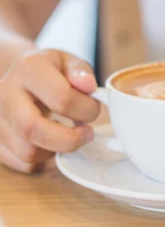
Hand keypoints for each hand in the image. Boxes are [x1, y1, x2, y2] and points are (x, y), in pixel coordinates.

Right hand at [0, 49, 99, 172]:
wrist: (18, 76)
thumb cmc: (50, 71)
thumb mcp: (68, 62)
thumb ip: (80, 71)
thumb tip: (88, 86)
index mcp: (28, 69)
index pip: (62, 98)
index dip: (87, 109)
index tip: (94, 110)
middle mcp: (5, 94)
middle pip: (32, 129)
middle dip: (69, 140)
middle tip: (87, 134)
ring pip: (27, 152)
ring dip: (57, 150)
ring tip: (68, 136)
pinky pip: (23, 164)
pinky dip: (45, 160)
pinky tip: (53, 143)